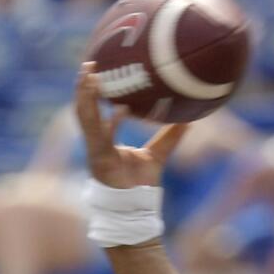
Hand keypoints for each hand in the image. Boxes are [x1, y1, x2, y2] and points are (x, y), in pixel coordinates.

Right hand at [74, 62, 188, 189]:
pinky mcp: (101, 162)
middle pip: (83, 110)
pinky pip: (101, 137)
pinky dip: (109, 122)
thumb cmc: (141, 185)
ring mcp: (95, 152)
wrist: (135, 210)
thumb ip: (170, 136)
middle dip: (82, 87)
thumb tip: (190, 120)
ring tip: (90, 76)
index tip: (96, 69)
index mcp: (103, 140)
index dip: (91, 92)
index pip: (93, 110)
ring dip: (86, 97)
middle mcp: (96, 143)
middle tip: (88, 63)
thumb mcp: (157, 155)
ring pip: (85, 119)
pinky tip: (120, 109)